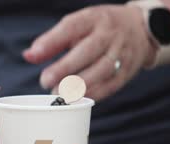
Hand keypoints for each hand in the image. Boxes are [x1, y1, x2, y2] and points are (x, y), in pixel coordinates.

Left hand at [23, 5, 155, 100]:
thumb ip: (52, 41)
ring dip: (79, 84)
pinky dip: (94, 93)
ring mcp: (121, 52)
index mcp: (94, 18)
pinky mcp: (128, 70)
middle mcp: (110, 34)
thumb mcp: (78, 26)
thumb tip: (28, 56)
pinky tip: (78, 99)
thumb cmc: (99, 29)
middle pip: (88, 50)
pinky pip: (112, 84)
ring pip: (102, 69)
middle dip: (65, 68)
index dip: (51, 41)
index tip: (34, 55)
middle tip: (45, 82)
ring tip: (59, 93)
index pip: (71, 27)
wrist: (141, 29)